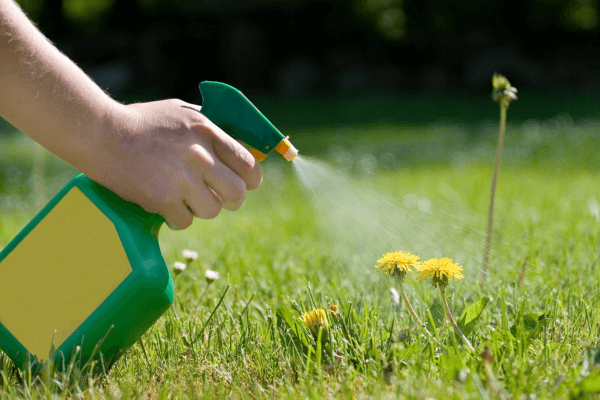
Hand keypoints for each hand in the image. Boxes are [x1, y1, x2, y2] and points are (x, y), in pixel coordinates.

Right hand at [93, 99, 262, 229]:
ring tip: (185, 198)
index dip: (251, 179)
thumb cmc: (142, 122)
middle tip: (219, 198)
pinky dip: (177, 217)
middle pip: (237, 193)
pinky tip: (165, 205)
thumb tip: (240, 146)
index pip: (248, 164)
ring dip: (201, 209)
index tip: (246, 184)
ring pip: (213, 210)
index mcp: (207, 131)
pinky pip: (185, 221)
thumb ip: (211, 128)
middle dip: (231, 200)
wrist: (101, 134)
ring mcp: (181, 178)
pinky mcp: (162, 199)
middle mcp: (199, 155)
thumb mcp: (182, 113)